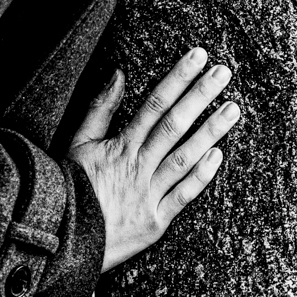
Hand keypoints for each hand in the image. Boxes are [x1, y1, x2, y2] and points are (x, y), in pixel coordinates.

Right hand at [67, 48, 239, 271]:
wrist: (64, 238)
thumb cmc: (71, 188)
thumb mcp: (78, 143)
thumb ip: (100, 109)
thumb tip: (118, 75)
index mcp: (120, 146)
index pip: (154, 104)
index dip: (177, 78)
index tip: (198, 57)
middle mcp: (137, 166)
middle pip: (174, 125)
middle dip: (200, 96)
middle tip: (224, 73)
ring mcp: (148, 194)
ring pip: (184, 158)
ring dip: (210, 132)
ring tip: (232, 109)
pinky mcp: (155, 222)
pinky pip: (182, 197)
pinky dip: (201, 177)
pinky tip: (218, 156)